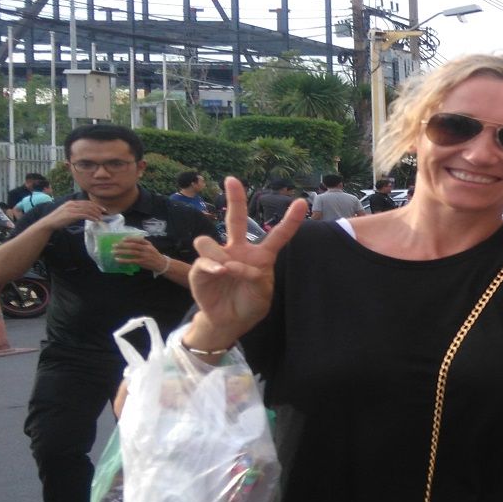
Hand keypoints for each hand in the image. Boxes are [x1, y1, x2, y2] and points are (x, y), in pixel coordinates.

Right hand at [45, 199, 105, 230]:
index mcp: (72, 202)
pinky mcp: (71, 215)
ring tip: (100, 218)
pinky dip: (91, 217)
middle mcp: (72, 204)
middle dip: (97, 208)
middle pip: (88, 205)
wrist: (49, 223)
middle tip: (104, 213)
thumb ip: (76, 211)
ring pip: (87, 210)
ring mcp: (71, 209)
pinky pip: (84, 215)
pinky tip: (95, 220)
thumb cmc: (59, 219)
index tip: (102, 209)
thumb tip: (86, 214)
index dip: (96, 205)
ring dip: (95, 214)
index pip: (87, 202)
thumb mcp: (68, 213)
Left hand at [109, 236, 168, 272]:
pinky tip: (118, 259)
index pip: (138, 239)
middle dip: (122, 245)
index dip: (130, 238)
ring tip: (113, 252)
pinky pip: (131, 261)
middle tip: (114, 245)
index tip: (122, 239)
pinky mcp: (142, 262)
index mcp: (148, 244)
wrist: (161, 264)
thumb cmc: (154, 254)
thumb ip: (142, 243)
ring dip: (121, 252)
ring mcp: (144, 256)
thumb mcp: (150, 247)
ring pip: (131, 252)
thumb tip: (130, 240)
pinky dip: (123, 260)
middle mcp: (146, 249)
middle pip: (133, 245)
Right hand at [186, 176, 307, 344]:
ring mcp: (218, 258)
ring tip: (227, 271)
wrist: (229, 322)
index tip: (300, 202)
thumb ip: (255, 278)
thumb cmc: (249, 304)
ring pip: (210, 241)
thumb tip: (230, 264)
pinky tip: (220, 273)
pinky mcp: (201, 270)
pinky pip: (204, 261)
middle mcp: (238, 251)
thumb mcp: (263, 294)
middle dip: (235, 198)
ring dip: (220, 255)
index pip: (277, 235)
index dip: (290, 220)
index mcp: (260, 256)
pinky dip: (213, 267)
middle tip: (232, 179)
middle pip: (237, 220)